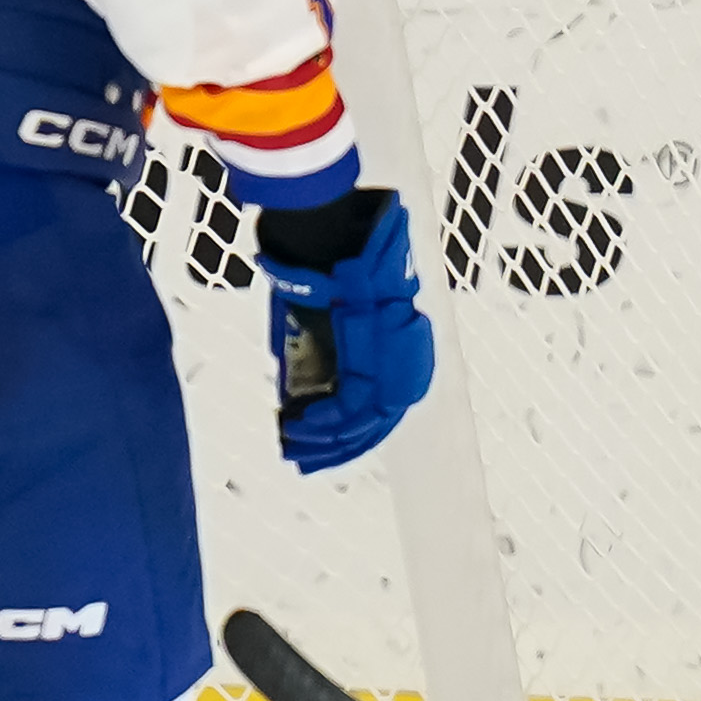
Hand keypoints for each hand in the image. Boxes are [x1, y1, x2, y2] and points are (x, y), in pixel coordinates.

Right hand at [255, 188, 431, 477]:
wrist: (338, 239)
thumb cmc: (338, 263)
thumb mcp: (339, 309)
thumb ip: (330, 348)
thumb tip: (303, 385)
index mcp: (404, 350)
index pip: (385, 406)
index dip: (357, 433)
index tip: (329, 446)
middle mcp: (404, 364)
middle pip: (376, 423)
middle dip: (340, 446)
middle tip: (308, 460)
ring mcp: (393, 366)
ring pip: (361, 423)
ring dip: (325, 440)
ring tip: (296, 447)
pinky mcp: (374, 363)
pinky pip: (348, 408)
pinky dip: (322, 423)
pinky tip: (298, 429)